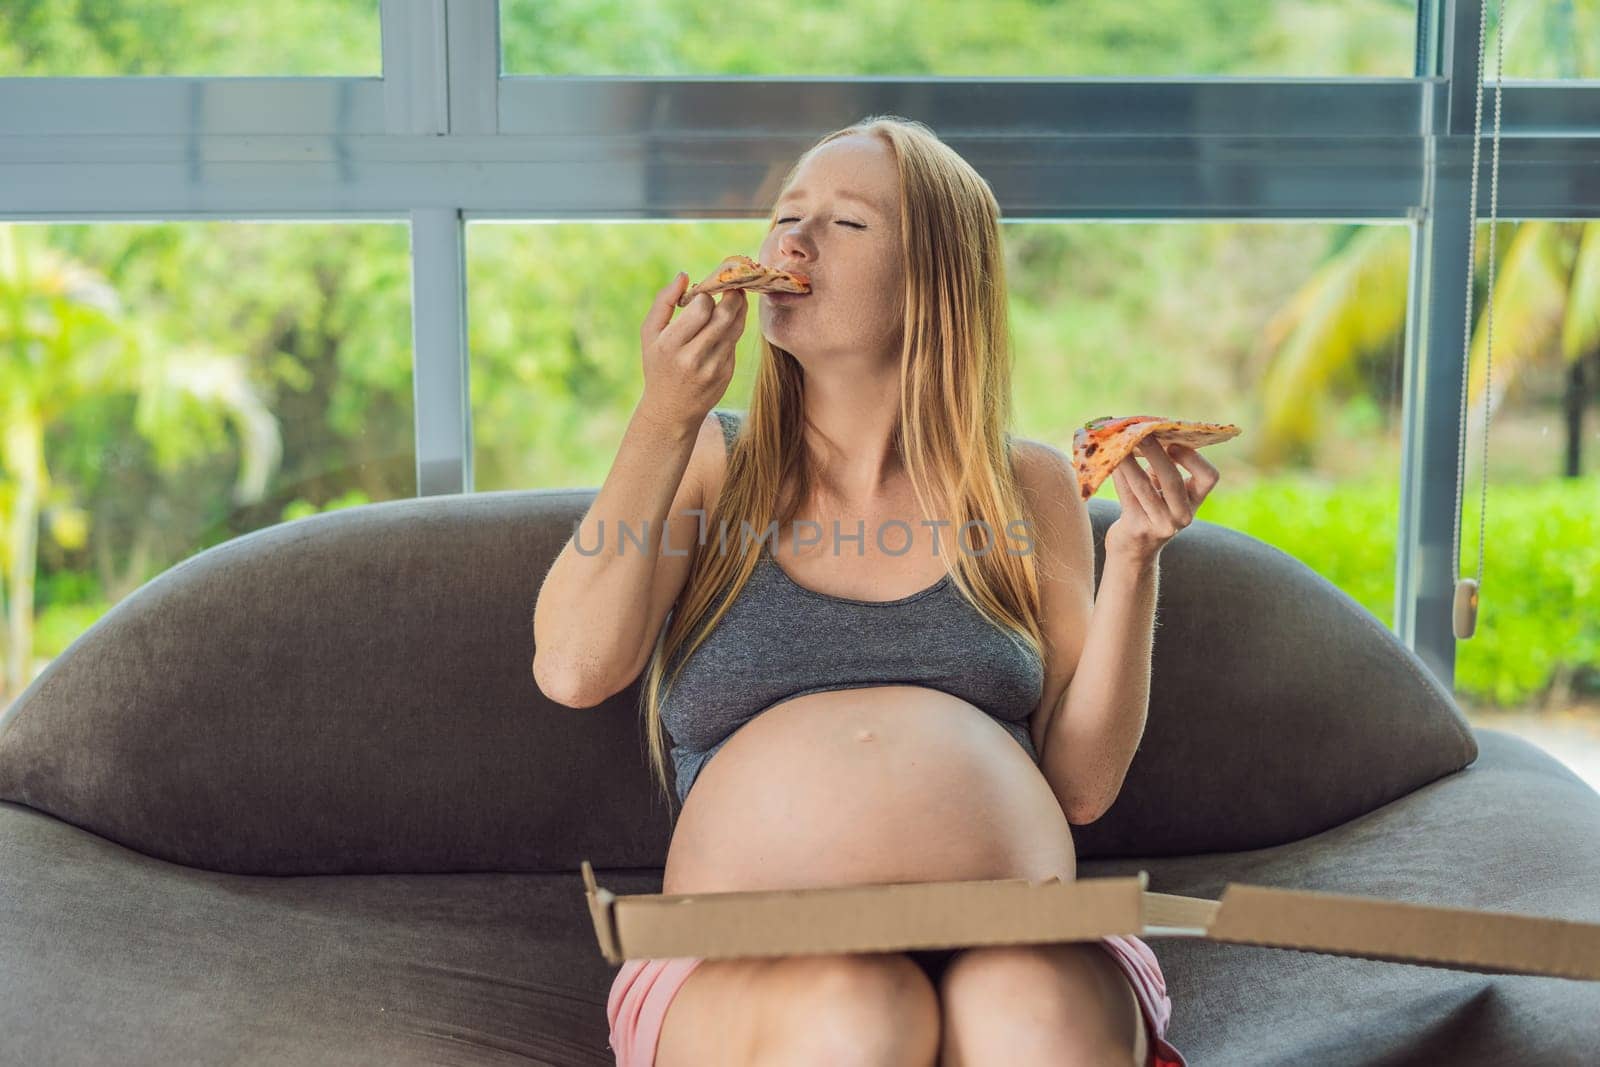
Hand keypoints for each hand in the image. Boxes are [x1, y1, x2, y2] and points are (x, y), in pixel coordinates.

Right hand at [638, 272, 747, 431]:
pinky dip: (734, 328)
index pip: (701, 308)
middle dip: (732, 296)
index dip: (706, 295)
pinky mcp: (726, 374)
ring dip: (738, 308)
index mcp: (671, 345)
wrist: (671, 410)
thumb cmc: (658, 365)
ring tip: (734, 298)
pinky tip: (728, 322)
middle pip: (724, 316)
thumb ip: (663, 302)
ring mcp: (713, 367)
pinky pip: (735, 342)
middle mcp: (693, 357)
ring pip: (735, 327)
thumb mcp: (649, 334)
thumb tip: (684, 275)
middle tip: (732, 285)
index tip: (704, 293)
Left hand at [1103, 438, 1218, 564]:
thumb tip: (1146, 429)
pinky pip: (1126, 495)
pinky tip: (1110, 461)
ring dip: (1130, 462)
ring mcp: (1161, 525)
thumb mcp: (1164, 490)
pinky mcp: (1137, 529)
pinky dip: (1119, 475)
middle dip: (1156, 454)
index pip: (1209, 477)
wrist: (1134, 550)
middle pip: (1173, 481)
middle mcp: (1183, 516)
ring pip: (1144, 487)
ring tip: (1119, 443)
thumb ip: (1163, 464)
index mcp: (1195, 501)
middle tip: (1142, 434)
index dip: (1193, 458)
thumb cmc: (1150, 509)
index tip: (1174, 443)